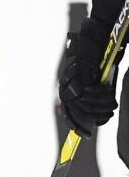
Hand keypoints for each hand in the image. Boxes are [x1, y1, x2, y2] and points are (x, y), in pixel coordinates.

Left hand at [58, 19, 118, 137]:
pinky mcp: (76, 76)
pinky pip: (89, 93)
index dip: (76, 125)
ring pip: (86, 104)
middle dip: (93, 118)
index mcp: (68, 91)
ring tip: (111, 103)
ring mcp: (70, 82)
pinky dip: (101, 95)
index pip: (69, 113)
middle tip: (108, 115)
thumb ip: (90, 98)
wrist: (95, 41)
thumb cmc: (96, 63)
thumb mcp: (93, 83)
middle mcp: (66, 88)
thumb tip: (90, 118)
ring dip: (102, 105)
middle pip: (78, 112)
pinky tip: (109, 92)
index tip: (87, 135)